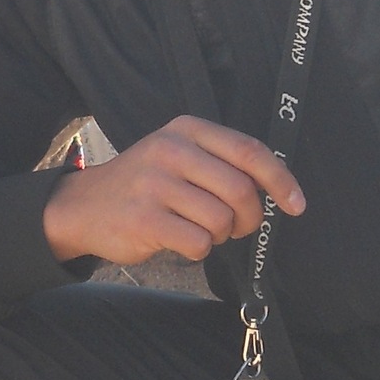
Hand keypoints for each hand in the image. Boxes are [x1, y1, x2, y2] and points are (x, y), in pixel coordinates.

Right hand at [41, 115, 302, 266]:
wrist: (83, 206)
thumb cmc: (144, 185)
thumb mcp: (177, 155)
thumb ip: (221, 163)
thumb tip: (278, 189)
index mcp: (186, 130)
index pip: (249, 151)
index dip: (280, 180)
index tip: (296, 204)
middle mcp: (171, 150)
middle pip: (241, 190)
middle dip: (249, 218)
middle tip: (236, 227)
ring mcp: (155, 185)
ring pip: (222, 221)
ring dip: (220, 236)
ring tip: (199, 230)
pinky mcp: (144, 219)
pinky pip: (199, 243)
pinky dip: (198, 250)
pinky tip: (180, 240)